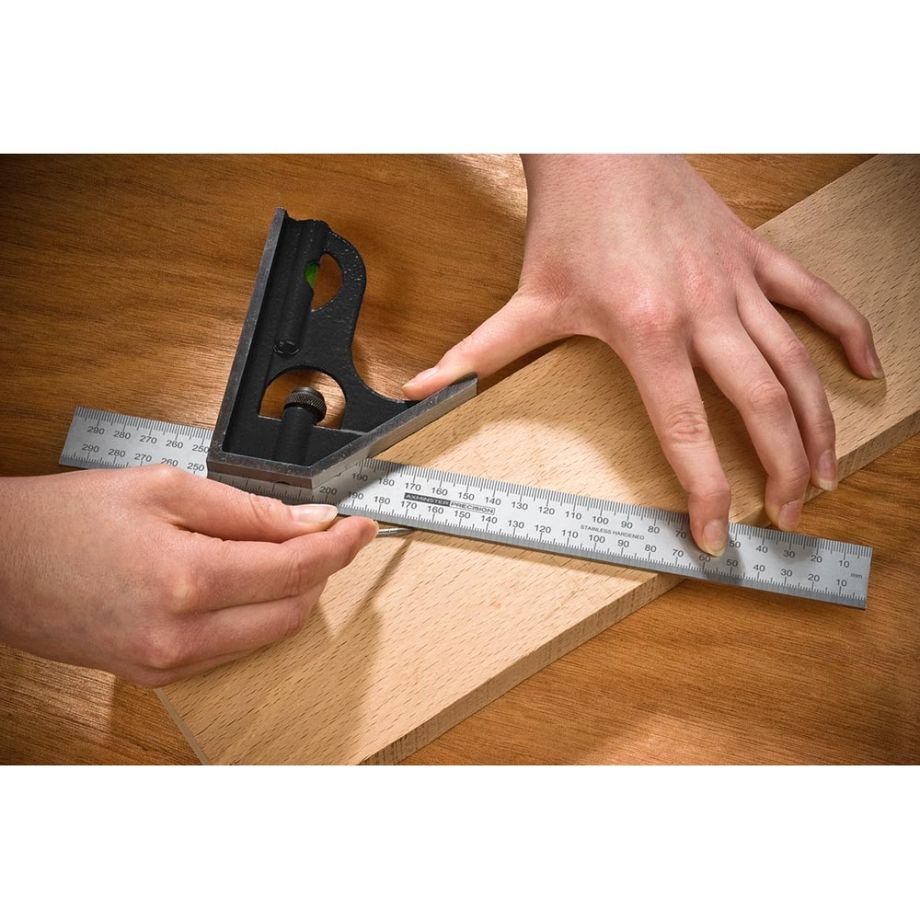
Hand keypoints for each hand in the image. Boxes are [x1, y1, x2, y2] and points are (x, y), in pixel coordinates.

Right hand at [0, 467, 376, 685]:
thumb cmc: (65, 520)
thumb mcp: (163, 487)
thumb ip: (245, 509)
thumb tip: (306, 521)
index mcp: (187, 580)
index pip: (296, 568)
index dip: (340, 546)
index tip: (360, 528)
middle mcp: (183, 636)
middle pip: (293, 611)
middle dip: (320, 571)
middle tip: (326, 534)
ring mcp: (169, 664)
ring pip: (268, 635)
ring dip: (290, 594)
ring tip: (281, 550)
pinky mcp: (158, 675)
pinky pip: (233, 648)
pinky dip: (254, 615)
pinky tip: (246, 581)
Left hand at [404, 155, 882, 554]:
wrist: (604, 144)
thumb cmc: (569, 222)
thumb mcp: (527, 299)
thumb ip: (475, 355)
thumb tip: (416, 391)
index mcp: (647, 332)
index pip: (687, 429)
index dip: (705, 491)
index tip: (714, 535)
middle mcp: (704, 311)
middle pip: (762, 405)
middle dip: (780, 470)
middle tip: (786, 516)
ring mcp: (737, 282)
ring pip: (796, 363)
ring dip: (818, 424)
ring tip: (824, 474)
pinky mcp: (754, 256)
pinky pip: (816, 297)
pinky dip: (848, 334)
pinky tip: (868, 373)